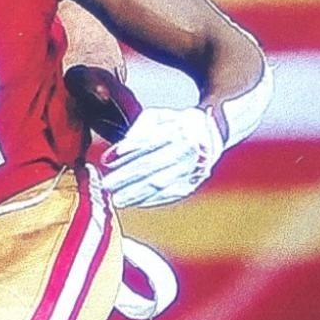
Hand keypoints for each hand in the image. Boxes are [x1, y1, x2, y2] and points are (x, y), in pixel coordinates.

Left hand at [101, 105, 222, 207]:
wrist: (212, 135)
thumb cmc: (179, 123)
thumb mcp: (159, 116)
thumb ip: (139, 129)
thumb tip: (119, 150)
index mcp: (181, 130)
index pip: (151, 142)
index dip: (128, 152)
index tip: (107, 160)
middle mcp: (190, 150)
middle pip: (153, 166)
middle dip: (127, 177)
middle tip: (107, 185)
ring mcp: (193, 170)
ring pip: (161, 184)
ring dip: (137, 194)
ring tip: (117, 199)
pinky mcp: (192, 185)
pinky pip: (170, 195)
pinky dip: (150, 200)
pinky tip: (135, 203)